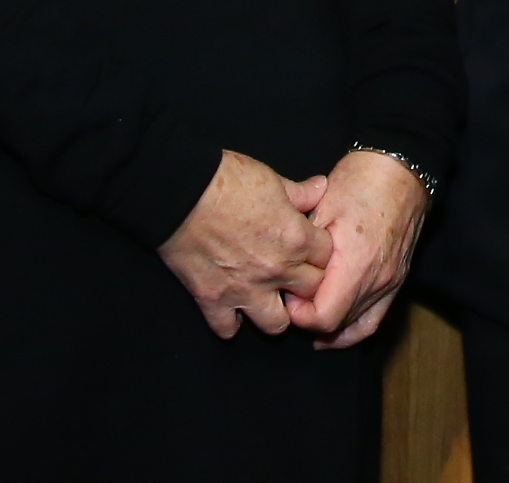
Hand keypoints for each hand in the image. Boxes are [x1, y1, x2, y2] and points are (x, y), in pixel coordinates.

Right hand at [157, 150, 329, 337]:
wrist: (180, 192)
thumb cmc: (228, 180)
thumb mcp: (272, 179)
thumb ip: (301, 192)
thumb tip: (321, 187)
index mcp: (296, 239)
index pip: (328, 258)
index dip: (321, 252)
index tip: (311, 248)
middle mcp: (276, 270)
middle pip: (311, 293)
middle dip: (307, 285)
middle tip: (294, 276)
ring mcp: (245, 290)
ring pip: (276, 325)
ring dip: (274, 313)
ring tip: (267, 299)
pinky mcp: (213, 300)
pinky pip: (227, 329)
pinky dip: (230, 322)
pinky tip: (231, 309)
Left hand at [285, 150, 429, 348]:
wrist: (400, 168)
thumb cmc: (360, 181)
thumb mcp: (322, 208)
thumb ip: (305, 250)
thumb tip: (288, 276)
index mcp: (356, 263)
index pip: (323, 317)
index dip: (298, 314)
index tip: (288, 293)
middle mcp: (376, 280)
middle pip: (337, 325)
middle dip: (309, 318)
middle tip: (293, 297)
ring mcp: (390, 283)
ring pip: (354, 326)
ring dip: (329, 325)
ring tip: (307, 313)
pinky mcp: (397, 281)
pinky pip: (374, 320)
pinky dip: (353, 331)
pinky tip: (335, 334)